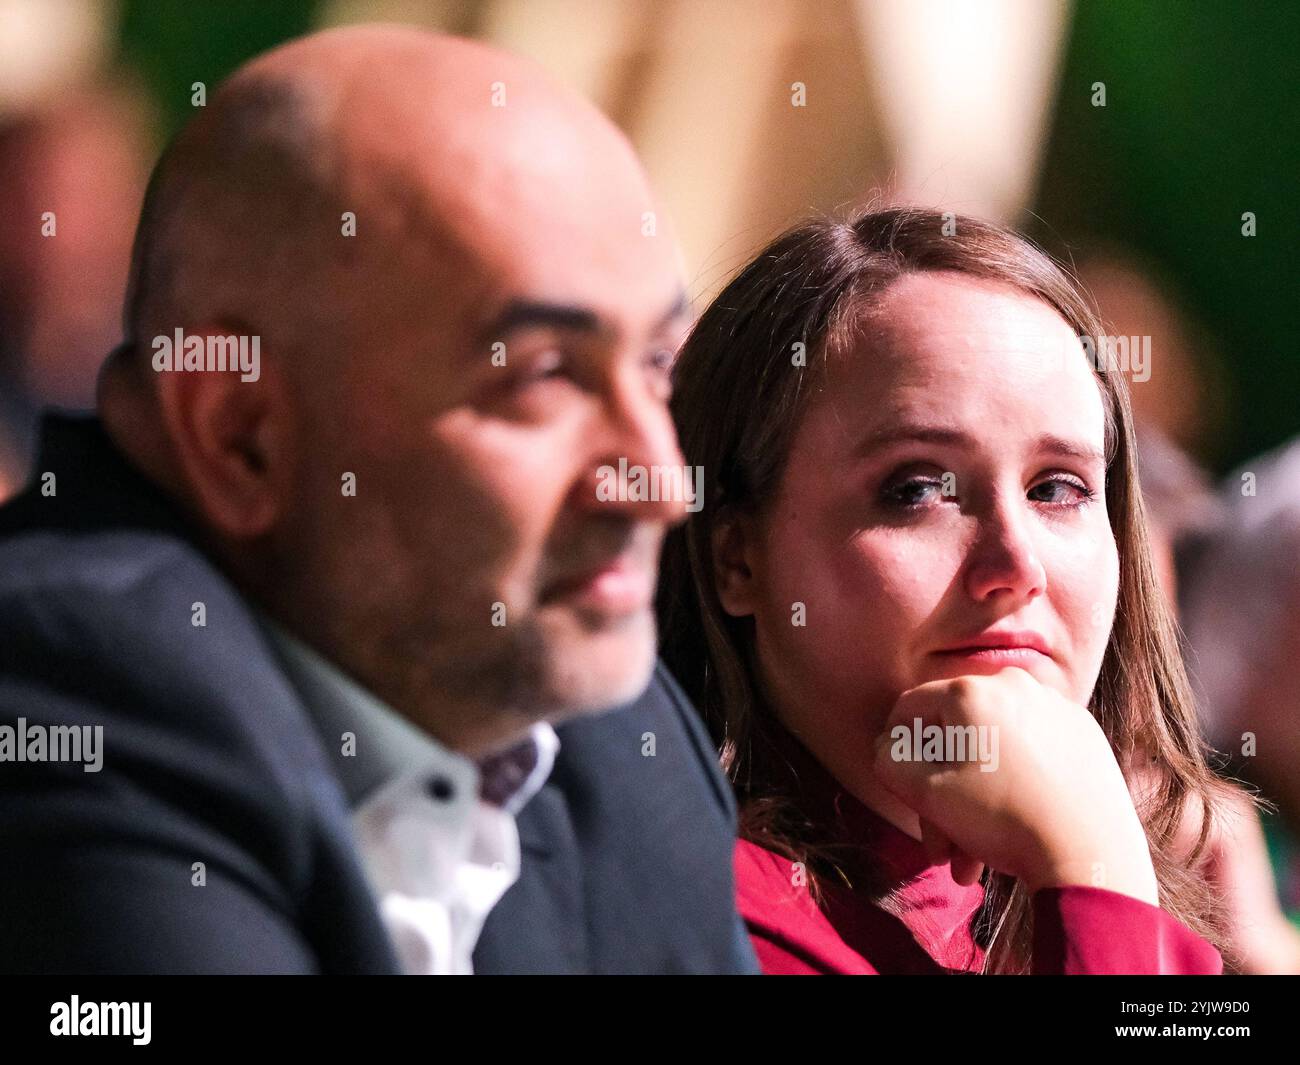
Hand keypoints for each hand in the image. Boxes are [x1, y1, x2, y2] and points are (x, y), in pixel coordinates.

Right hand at [873, 667, 1158, 904]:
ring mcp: (1054, 705)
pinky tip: (1015, 822)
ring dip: (975, 795)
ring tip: (973, 853)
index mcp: (969, 690)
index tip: (900, 783)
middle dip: (940, 792)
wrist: (1089, 854)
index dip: (895, 746)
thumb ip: (890, 761)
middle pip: (955, 733)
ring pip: (994, 745)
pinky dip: (1016, 779)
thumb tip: (890, 747)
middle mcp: (1012, 684)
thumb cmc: (1001, 818)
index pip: (910, 707)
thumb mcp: (925, 793)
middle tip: (940, 842)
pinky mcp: (1083, 730)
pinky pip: (1032, 747)